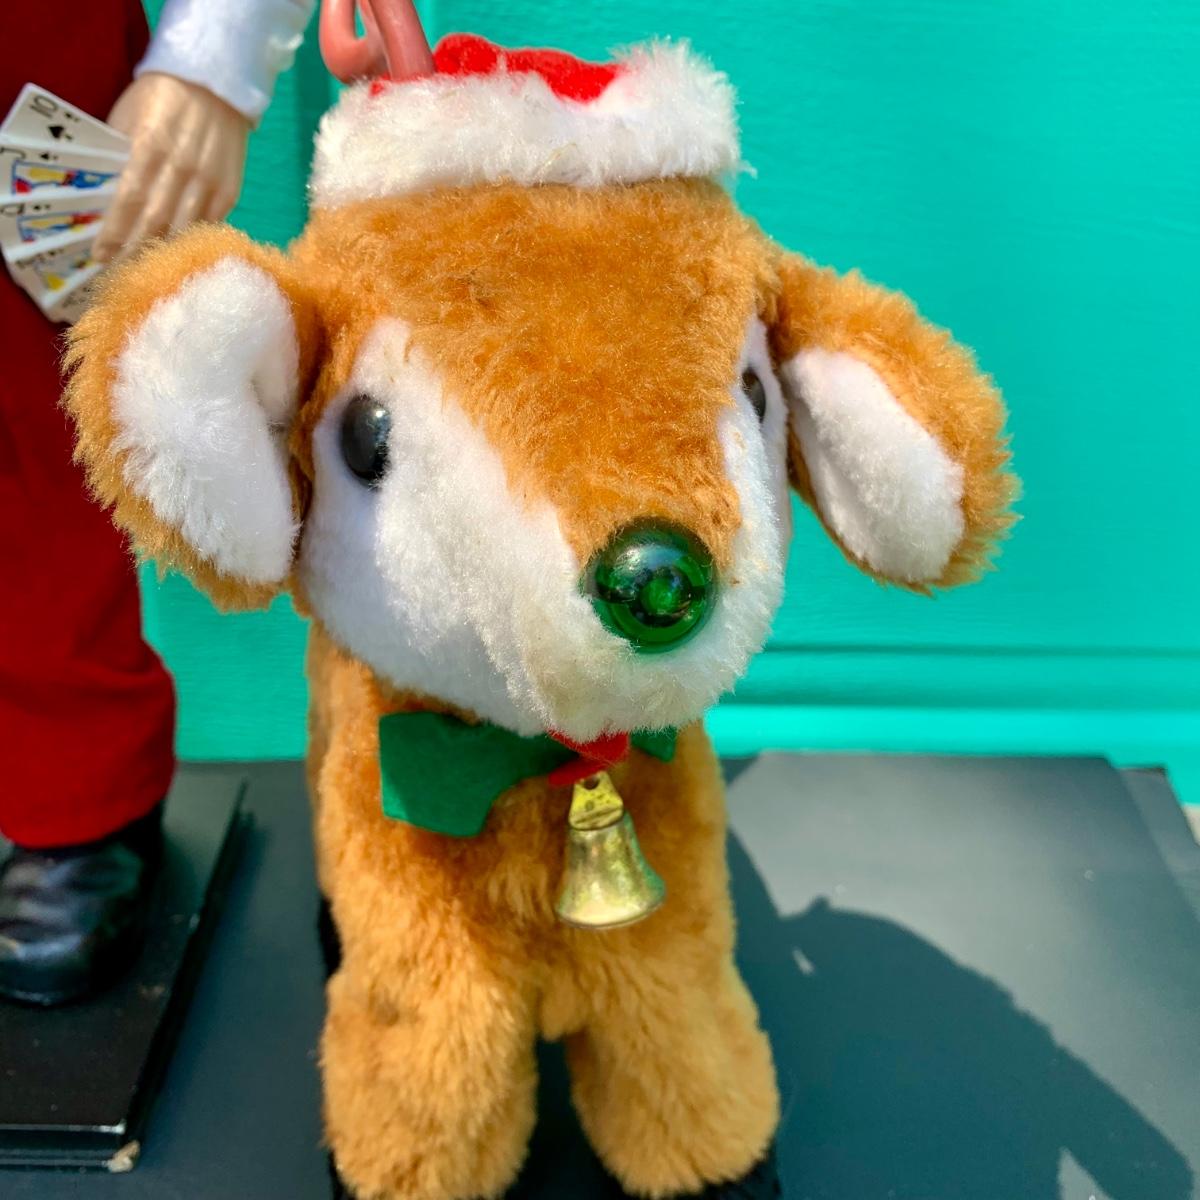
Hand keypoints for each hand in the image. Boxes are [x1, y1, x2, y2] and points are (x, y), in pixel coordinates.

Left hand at [93, 73, 250, 263]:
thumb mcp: (129, 117)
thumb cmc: (161, 97)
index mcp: (150, 146)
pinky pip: (207, 225)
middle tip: (118, 272)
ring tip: (144, 269)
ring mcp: (210, 182)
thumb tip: (104, 198)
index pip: (129, 200)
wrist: (215, 84)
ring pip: (183, 229)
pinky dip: (189, 241)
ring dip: (162, 252)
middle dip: (134, 250)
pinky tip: (174, 252)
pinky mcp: (229, 192)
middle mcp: (182, 168)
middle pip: (155, 222)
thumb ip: (119, 156)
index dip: (114, 233)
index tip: (99, 255)